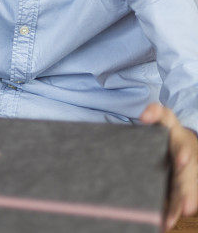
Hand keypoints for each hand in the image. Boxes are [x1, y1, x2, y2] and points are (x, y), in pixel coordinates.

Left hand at [140, 103, 197, 229]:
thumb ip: (157, 113)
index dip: (183, 153)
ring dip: (181, 207)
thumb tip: (145, 115)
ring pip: (186, 194)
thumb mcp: (165, 119)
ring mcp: (186, 178)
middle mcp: (187, 164)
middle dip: (187, 193)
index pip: (184, 147)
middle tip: (186, 207)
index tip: (181, 160)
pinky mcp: (180, 190)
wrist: (179, 145)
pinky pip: (177, 202)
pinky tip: (165, 224)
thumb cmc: (168, 133)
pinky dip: (172, 213)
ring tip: (174, 220)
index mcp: (182, 145)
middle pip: (188, 179)